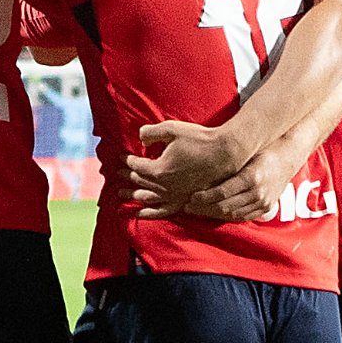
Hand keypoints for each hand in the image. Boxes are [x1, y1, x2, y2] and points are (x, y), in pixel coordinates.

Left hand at [124, 116, 256, 206]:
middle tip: (117, 175)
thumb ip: (151, 132)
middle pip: (140, 182)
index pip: (137, 166)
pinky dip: (149, 212)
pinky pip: (163, 210)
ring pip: (148, 198)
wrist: (224, 153)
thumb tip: (140, 138)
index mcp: (159, 169)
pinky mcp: (185, 199)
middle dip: (127, 177)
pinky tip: (140, 213)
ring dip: (133, 195)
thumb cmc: (199, 139)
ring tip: (122, 194)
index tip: (122, 157)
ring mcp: (175, 194)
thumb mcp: (172, 129)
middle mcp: (165, 185)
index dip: (128, 160)